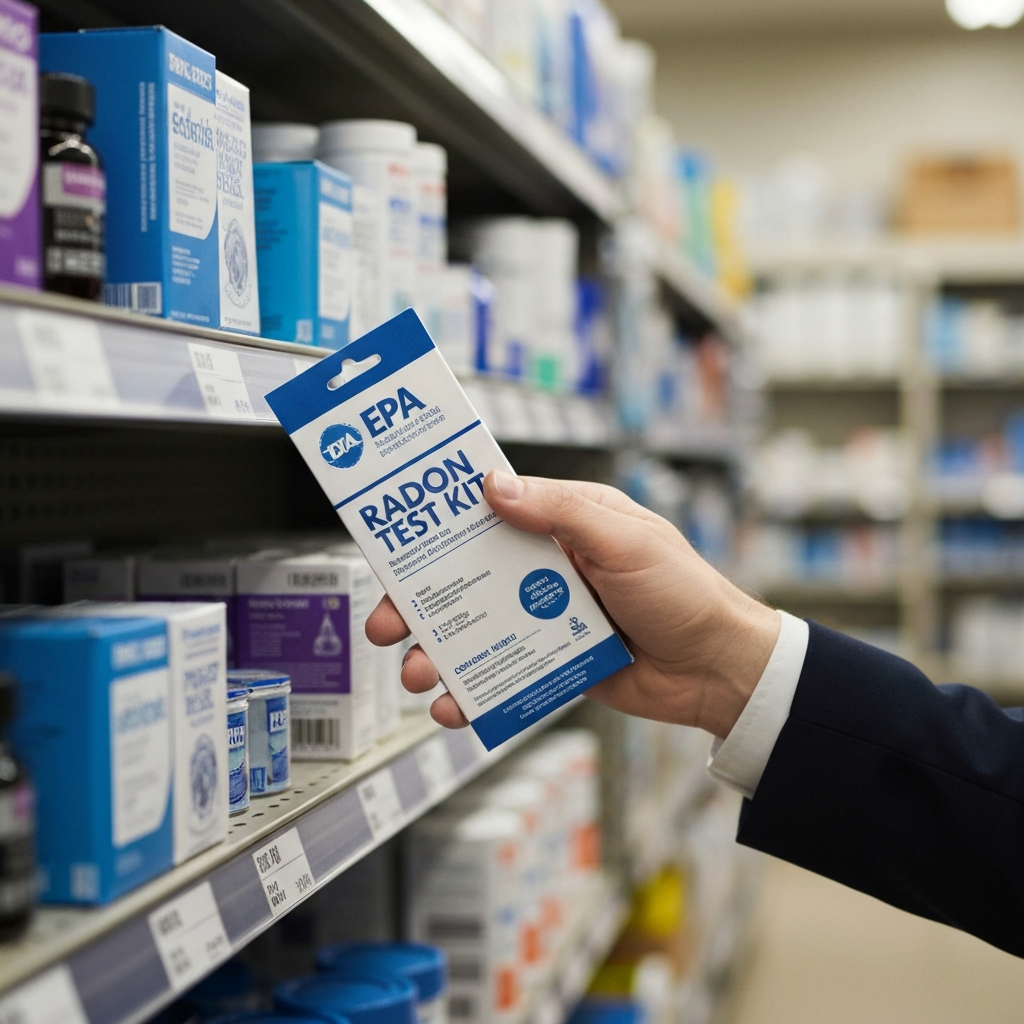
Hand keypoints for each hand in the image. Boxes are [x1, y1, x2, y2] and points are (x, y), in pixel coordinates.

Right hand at [365, 471, 780, 738]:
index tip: (393, 531)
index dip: (439, 520)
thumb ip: (560, 512)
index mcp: (564, 523)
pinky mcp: (552, 661)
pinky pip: (502, 672)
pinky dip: (473, 690)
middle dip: (419, 602)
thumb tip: (492, 485)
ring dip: (438, 651)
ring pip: (476, 628)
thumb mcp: (624, 539)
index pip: (490, 510)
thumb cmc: (683, 592)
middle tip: (384, 623)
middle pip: (466, 577)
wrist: (718, 670)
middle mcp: (547, 567)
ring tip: (417, 674)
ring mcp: (546, 616)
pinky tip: (452, 707)